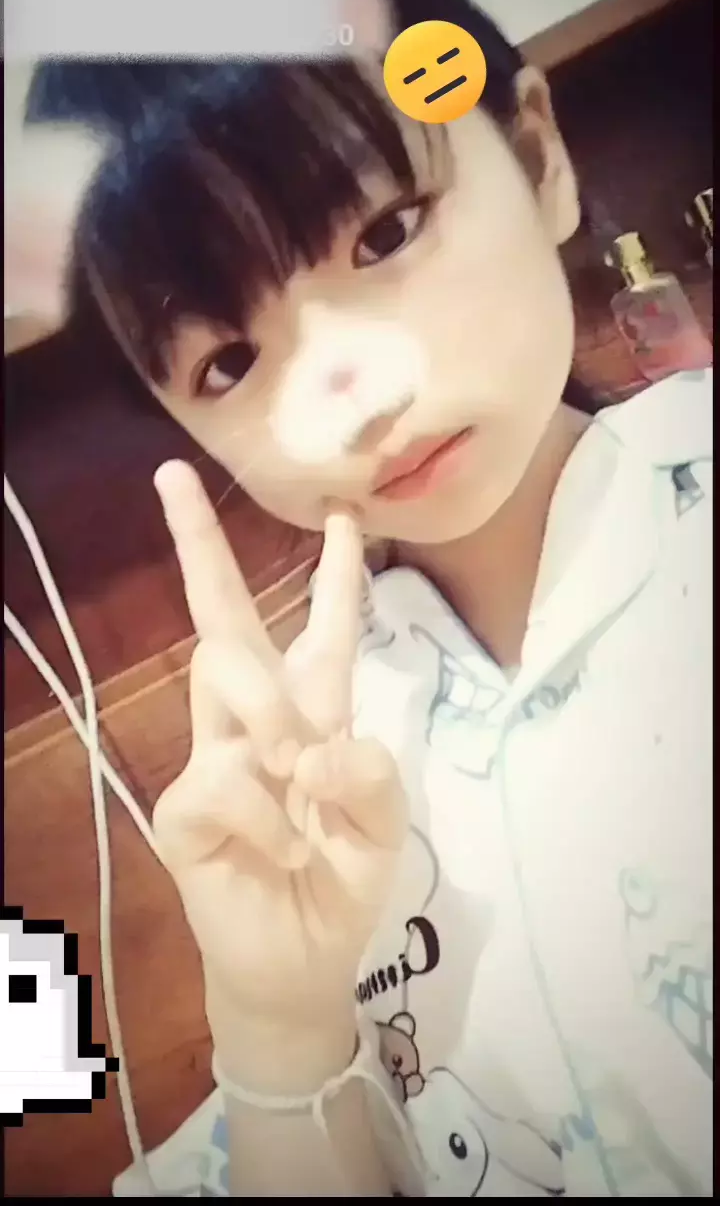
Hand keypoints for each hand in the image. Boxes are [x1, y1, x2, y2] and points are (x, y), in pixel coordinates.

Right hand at [152, 461, 406, 1059]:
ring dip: (272, 714)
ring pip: (224, 673)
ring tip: (301, 778)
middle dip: (200, 545)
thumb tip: (312, 747)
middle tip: (171, 476)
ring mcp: (215, 755)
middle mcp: (259, 719)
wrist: (302, 961)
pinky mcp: (185, 803)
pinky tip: (284, 850)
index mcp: (315, 713)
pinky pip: (223, 774)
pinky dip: (267, 813)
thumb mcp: (385, 826)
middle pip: (226, 618)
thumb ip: (371, 775)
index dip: (335, 576)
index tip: (342, 514)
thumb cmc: (341, 881)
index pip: (325, 630)